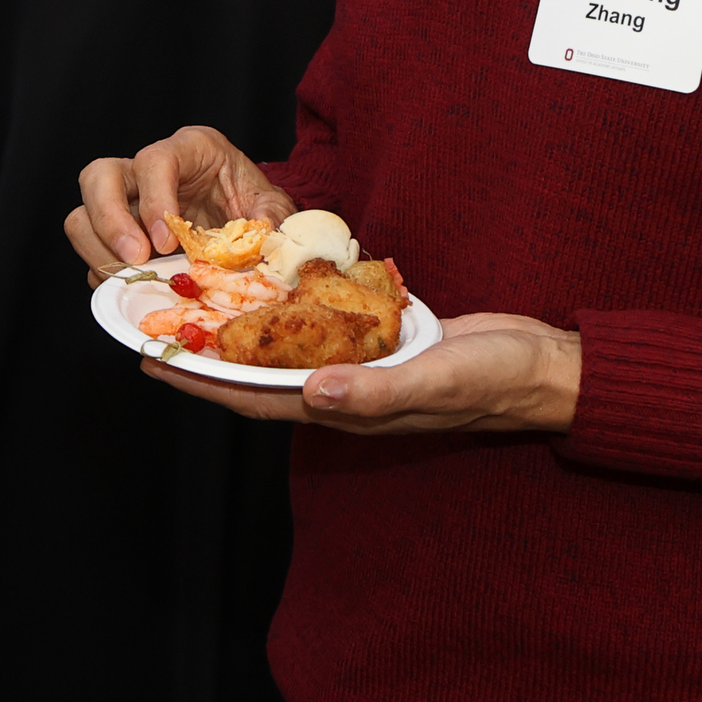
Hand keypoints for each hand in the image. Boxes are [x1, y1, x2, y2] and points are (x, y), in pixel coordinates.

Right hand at [66, 124, 295, 272]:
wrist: (246, 218)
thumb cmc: (253, 201)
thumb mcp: (271, 205)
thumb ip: (269, 217)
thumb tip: (258, 238)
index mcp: (188, 150)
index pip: (153, 160)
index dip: (154, 200)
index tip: (168, 241)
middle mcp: (145, 170)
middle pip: (98, 177)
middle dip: (110, 222)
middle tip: (136, 259)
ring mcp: (124, 202)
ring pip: (82, 214)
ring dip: (99, 250)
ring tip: (131, 277)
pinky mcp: (114, 234)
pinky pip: (90, 251)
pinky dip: (103, 272)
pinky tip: (130, 286)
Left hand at [135, 310, 579, 436]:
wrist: (546, 368)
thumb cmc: (497, 380)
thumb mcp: (438, 380)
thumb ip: (376, 391)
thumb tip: (309, 391)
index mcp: (348, 411)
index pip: (255, 398)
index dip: (203, 383)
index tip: (154, 362)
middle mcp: (344, 395)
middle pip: (257, 377)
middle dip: (207, 358)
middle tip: (160, 326)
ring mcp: (362, 371)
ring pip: (284, 355)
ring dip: (241, 335)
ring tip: (198, 304)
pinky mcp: (380, 346)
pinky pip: (320, 334)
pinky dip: (287, 314)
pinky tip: (268, 290)